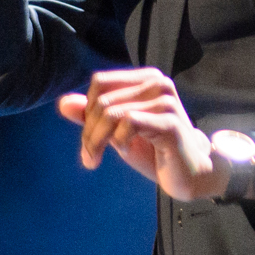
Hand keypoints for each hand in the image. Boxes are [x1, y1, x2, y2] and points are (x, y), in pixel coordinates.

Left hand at [56, 69, 229, 201]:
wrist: (191, 174)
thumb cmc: (156, 151)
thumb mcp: (117, 133)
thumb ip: (93, 117)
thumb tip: (63, 103)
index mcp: (145, 79)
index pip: (100, 83)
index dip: (86, 111)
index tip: (88, 140)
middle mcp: (157, 82)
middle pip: (102, 100)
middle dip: (88, 132)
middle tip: (88, 156)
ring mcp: (165, 100)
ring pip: (111, 113)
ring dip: (97, 140)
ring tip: (94, 159)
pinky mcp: (170, 121)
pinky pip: (129, 123)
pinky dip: (119, 141)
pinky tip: (126, 152)